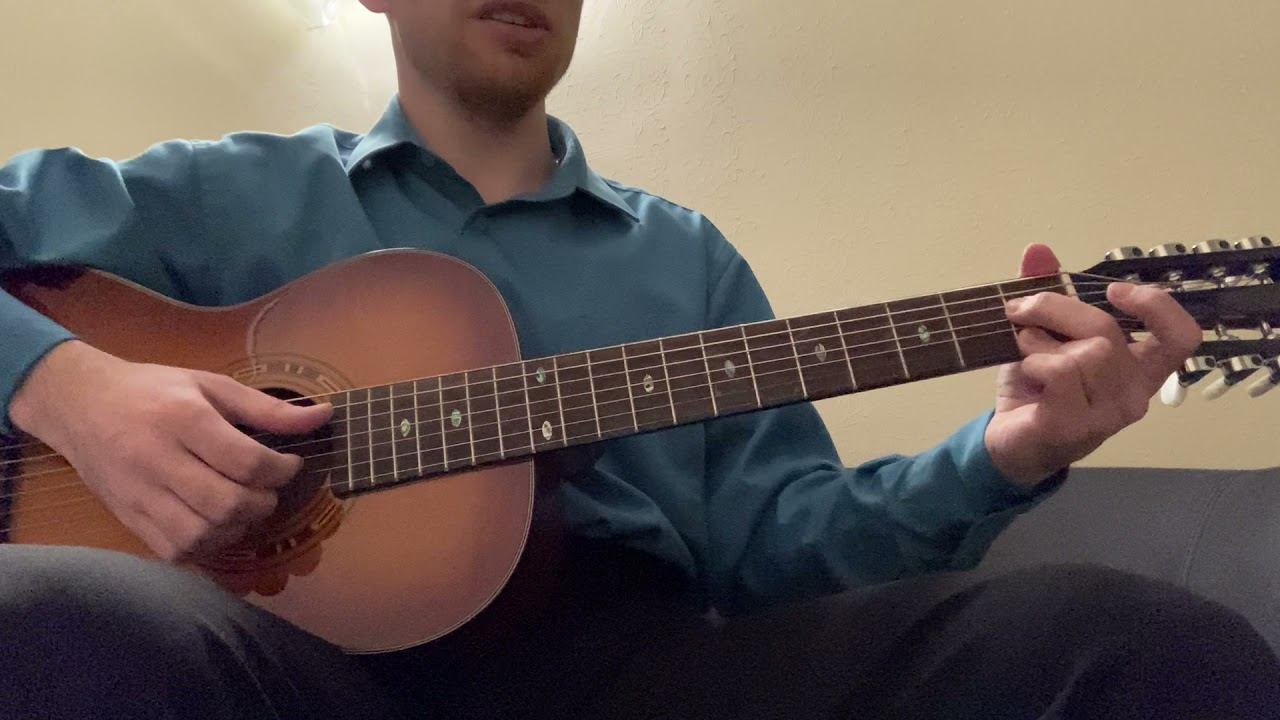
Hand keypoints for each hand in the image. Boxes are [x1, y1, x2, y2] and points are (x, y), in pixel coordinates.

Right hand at [10, 341, 332, 559]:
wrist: (79, 403)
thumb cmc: (153, 390)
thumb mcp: (211, 385)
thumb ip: (268, 407)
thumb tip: (324, 415)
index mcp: (182, 418)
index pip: (245, 461)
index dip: (281, 471)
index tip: (290, 464)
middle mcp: (157, 458)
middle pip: (225, 503)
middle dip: (263, 504)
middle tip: (268, 491)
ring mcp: (138, 493)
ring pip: (200, 534)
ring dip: (237, 529)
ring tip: (244, 508)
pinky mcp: (126, 516)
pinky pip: (174, 550)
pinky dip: (206, 546)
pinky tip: (216, 524)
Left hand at [984, 244, 1200, 485]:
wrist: (1008, 443)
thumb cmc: (1037, 387)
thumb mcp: (1042, 334)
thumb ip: (1047, 293)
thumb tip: (1038, 249)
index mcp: (1140, 370)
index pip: (1182, 337)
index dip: (1156, 305)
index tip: (1113, 290)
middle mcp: (1135, 395)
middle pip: (1108, 331)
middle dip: (1056, 307)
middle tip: (1020, 310)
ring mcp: (1108, 416)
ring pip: (1088, 352)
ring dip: (1041, 339)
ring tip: (1025, 349)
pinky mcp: (1076, 427)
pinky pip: (1063, 373)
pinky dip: (1035, 361)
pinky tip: (1027, 372)